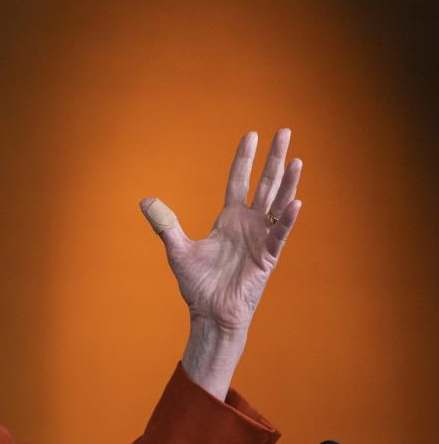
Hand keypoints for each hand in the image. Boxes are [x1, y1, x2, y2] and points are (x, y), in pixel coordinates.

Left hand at [140, 129, 302, 396]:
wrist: (209, 313)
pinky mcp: (267, 258)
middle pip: (264, 184)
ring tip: (297, 159)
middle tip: (284, 130)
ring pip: (277, 204)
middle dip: (274, 158)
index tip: (250, 135)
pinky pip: (278, 235)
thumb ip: (165, 224)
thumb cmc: (198, 285)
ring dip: (288, 182)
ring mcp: (260, 239)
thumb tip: (145, 201)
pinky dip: (285, 219)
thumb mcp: (177, 249)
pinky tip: (295, 202)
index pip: (238, 181)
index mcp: (228, 221)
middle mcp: (248, 225)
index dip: (244, 159)